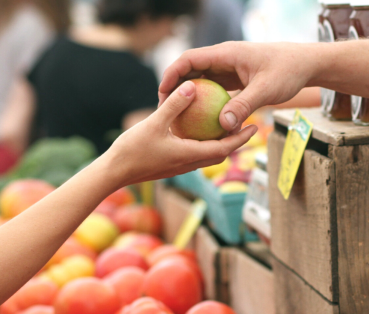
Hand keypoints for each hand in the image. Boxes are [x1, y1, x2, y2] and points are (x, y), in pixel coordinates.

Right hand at [104, 80, 257, 188]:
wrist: (114, 173)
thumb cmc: (132, 150)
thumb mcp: (154, 123)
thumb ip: (174, 105)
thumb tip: (192, 86)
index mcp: (190, 155)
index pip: (224, 148)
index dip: (241, 138)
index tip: (255, 127)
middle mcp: (189, 164)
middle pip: (220, 153)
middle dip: (236, 141)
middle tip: (248, 125)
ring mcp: (180, 166)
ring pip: (208, 155)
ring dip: (220, 143)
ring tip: (228, 126)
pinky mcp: (171, 165)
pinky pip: (194, 153)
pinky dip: (203, 143)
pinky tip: (198, 130)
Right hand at [159, 42, 316, 131]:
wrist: (305, 64)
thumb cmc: (288, 71)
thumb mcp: (266, 90)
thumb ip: (244, 106)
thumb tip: (223, 126)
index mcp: (226, 54)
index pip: (189, 59)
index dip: (172, 74)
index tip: (162, 93)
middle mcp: (224, 59)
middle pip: (191, 70)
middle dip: (175, 88)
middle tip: (164, 110)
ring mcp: (229, 69)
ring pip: (201, 81)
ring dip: (189, 97)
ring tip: (178, 117)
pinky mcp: (235, 79)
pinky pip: (214, 90)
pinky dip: (206, 103)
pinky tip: (202, 122)